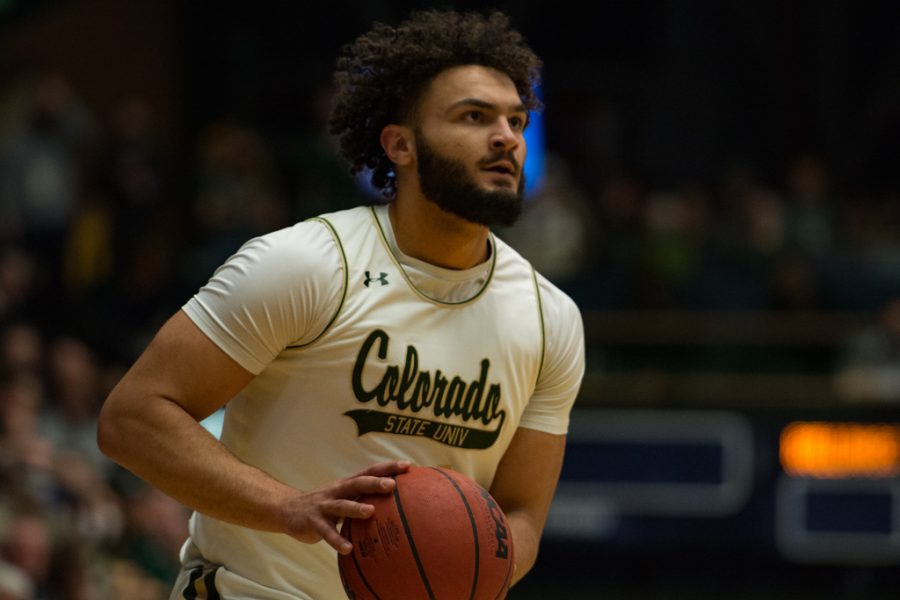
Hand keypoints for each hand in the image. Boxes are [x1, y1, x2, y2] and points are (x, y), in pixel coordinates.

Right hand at [284, 460, 409, 553]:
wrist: (288, 509)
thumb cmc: (326, 504)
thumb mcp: (345, 496)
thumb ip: (364, 497)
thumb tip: (398, 504)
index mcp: (347, 484)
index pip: (370, 471)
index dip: (388, 467)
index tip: (408, 465)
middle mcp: (337, 491)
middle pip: (357, 483)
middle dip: (375, 483)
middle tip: (392, 485)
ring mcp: (324, 506)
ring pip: (342, 505)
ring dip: (356, 508)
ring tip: (371, 512)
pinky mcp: (313, 523)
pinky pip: (326, 532)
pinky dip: (337, 540)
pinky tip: (348, 549)